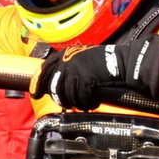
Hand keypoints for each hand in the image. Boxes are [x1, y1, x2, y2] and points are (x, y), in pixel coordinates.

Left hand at [30, 35, 158, 110]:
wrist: (123, 62)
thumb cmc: (106, 63)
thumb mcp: (83, 60)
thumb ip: (69, 68)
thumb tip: (57, 84)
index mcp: (66, 54)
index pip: (44, 68)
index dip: (37, 82)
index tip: (34, 93)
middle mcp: (67, 60)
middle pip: (54, 86)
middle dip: (60, 99)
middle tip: (67, 105)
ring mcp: (75, 69)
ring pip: (67, 95)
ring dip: (76, 103)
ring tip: (85, 103)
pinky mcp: (85, 79)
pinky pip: (80, 98)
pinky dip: (87, 104)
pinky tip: (93, 103)